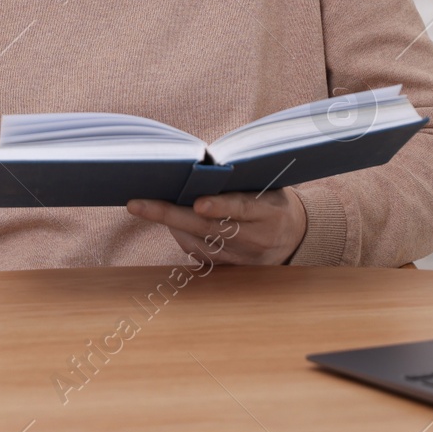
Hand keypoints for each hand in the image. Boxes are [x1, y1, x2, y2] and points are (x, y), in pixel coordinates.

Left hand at [126, 188, 308, 265]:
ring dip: (168, 223)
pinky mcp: (228, 268)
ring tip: (144, 205)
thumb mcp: (268, 184)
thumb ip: (240, 179)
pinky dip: (180, 234)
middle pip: (207, 228)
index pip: (242, 208)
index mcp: (269, 212)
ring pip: (197, 242)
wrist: (294, 237)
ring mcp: (240, 257)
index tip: (198, 203)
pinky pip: (197, 253)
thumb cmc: (273, 199)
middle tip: (137, 204)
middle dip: (169, 215)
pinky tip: (169, 219)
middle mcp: (254, 239)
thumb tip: (199, 164)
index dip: (220, 206)